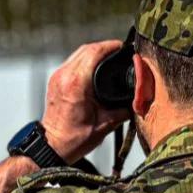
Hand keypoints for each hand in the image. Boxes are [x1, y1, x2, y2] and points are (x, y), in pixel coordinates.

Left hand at [40, 40, 133, 162]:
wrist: (53, 146)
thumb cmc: (74, 139)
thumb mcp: (105, 124)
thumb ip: (124, 109)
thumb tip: (139, 99)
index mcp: (76, 84)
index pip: (95, 52)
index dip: (111, 46)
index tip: (124, 47)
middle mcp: (64, 76)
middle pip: (87, 49)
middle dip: (105, 47)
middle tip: (120, 51)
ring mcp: (57, 77)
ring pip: (78, 53)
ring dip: (95, 52)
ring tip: (110, 56)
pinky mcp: (55, 80)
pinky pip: (72, 61)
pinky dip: (85, 59)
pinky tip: (95, 65)